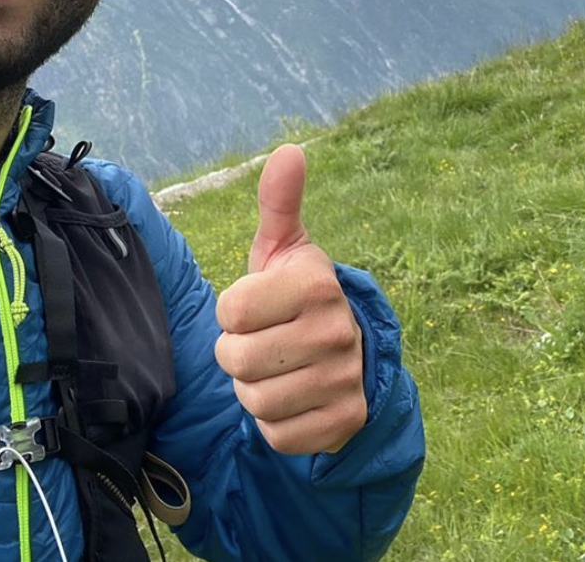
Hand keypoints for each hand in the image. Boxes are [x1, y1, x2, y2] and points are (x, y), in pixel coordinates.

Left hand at [214, 143, 366, 454]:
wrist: (351, 352)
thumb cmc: (298, 294)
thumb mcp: (286, 248)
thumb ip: (279, 202)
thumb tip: (290, 150)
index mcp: (317, 284)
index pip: (233, 308)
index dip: (233, 310)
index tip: (256, 306)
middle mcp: (336, 332)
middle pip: (237, 359)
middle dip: (238, 352)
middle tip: (263, 340)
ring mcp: (343, 381)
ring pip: (254, 400)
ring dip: (253, 388)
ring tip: (277, 367)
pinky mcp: (342, 423)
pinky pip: (277, 434)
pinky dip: (274, 421)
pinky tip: (293, 397)